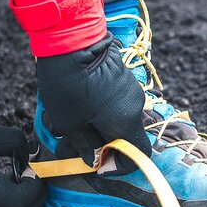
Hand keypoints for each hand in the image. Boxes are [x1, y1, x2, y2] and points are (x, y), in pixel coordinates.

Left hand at [36, 32, 150, 172]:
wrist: (70, 40)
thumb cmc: (68, 86)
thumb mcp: (69, 124)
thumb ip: (84, 146)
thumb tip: (93, 159)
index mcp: (125, 123)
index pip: (138, 155)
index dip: (118, 166)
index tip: (97, 166)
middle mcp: (135, 107)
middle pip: (125, 136)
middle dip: (101, 144)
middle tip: (74, 143)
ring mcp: (131, 89)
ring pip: (118, 118)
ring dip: (97, 125)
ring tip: (70, 119)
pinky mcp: (122, 77)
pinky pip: (115, 102)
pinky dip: (99, 109)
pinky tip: (76, 101)